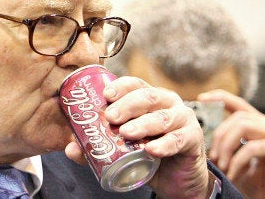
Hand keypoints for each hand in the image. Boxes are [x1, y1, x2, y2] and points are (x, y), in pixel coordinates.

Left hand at [65, 76, 209, 197]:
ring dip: (143, 124)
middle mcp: (167, 103)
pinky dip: (164, 144)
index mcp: (149, 99)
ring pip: (162, 117)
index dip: (121, 86)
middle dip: (128, 104)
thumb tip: (71, 148)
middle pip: (148, 96)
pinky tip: (152, 150)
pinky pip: (178, 139)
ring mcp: (183, 118)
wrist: (177, 179)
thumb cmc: (148, 155)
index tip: (106, 95)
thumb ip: (99, 147)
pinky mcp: (193, 138)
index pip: (135, 84)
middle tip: (110, 117)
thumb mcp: (123, 149)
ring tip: (126, 133)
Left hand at [199, 90, 264, 197]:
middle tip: (212, 157)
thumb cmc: (261, 185)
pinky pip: (252, 147)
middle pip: (238, 117)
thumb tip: (203, 138)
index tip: (201, 98)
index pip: (239, 104)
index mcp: (261, 125)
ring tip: (221, 165)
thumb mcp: (238, 161)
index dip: (220, 97)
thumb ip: (227, 146)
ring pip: (243, 126)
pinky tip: (232, 174)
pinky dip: (237, 161)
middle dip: (219, 136)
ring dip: (226, 147)